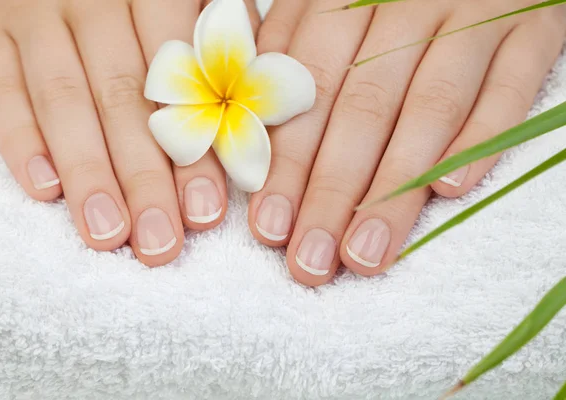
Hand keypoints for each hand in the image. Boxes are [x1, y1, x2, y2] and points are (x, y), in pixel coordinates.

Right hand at [0, 0, 258, 265]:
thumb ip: (222, 40)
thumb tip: (255, 117)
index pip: (180, 81)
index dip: (194, 150)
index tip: (206, 212)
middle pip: (122, 98)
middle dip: (143, 178)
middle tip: (160, 244)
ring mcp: (33, 12)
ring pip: (61, 100)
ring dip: (86, 174)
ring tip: (108, 234)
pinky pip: (0, 89)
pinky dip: (20, 140)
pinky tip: (45, 191)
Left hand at [250, 0, 565, 284]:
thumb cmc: (385, 0)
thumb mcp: (332, 9)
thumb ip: (293, 59)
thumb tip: (252, 142)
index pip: (307, 89)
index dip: (286, 161)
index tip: (269, 228)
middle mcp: (407, 1)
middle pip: (363, 107)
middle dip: (331, 192)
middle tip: (310, 261)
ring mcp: (474, 11)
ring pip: (431, 107)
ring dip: (395, 191)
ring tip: (365, 254)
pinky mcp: (533, 25)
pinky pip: (510, 86)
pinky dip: (482, 139)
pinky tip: (450, 193)